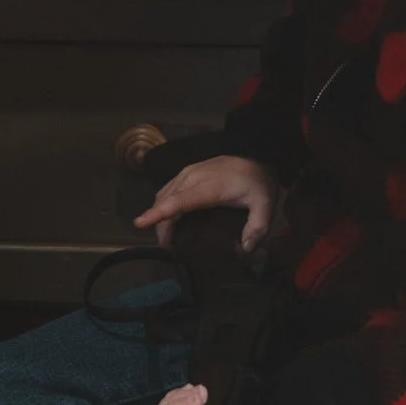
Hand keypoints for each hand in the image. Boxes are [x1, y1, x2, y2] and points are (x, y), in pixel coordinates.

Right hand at [134, 155, 275, 250]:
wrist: (258, 155)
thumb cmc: (259, 182)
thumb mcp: (265, 205)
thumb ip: (257, 227)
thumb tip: (245, 249)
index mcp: (209, 187)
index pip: (178, 201)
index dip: (158, 213)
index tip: (140, 223)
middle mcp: (193, 177)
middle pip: (166, 201)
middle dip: (160, 225)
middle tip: (168, 249)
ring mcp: (188, 172)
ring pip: (164, 194)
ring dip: (160, 214)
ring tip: (167, 237)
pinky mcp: (188, 171)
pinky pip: (168, 188)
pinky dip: (163, 204)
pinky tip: (169, 218)